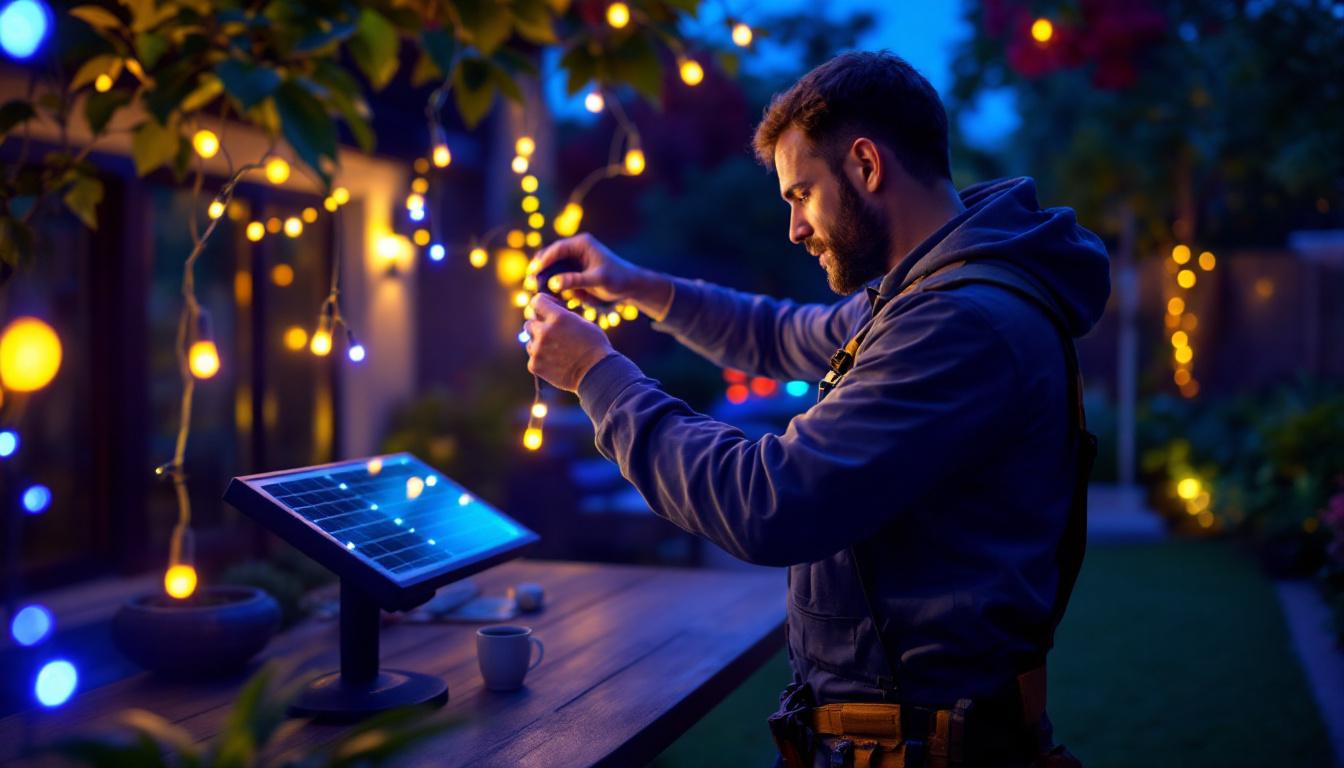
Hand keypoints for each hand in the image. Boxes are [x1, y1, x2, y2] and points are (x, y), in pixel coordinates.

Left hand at [524, 293, 614, 391]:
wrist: (597, 373)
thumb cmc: (594, 346)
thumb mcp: (582, 323)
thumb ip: (562, 316)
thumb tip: (548, 315)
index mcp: (558, 317)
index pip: (537, 302)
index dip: (543, 303)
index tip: (548, 309)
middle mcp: (544, 331)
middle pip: (529, 323)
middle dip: (539, 326)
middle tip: (551, 334)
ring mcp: (537, 350)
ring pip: (530, 342)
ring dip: (539, 344)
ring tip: (557, 351)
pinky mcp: (535, 365)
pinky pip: (533, 358)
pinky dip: (541, 360)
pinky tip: (556, 363)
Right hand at [529, 233, 673, 321]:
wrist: (630, 286)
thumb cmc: (618, 279)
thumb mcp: (598, 280)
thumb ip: (576, 280)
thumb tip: (554, 283)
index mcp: (581, 244)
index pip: (557, 249)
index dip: (544, 260)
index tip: (534, 271)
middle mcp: (575, 250)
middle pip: (550, 257)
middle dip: (540, 270)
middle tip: (530, 283)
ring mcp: (573, 261)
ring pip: (552, 269)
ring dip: (545, 280)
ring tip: (538, 292)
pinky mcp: (573, 273)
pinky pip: (558, 279)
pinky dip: (554, 287)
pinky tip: (552, 297)